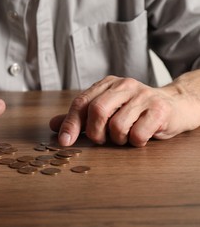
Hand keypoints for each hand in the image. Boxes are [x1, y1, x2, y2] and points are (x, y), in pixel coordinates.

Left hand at [50, 73, 199, 146]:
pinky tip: (140, 136)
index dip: (71, 124)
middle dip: (95, 133)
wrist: (175, 106)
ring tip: (125, 136)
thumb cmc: (135, 111)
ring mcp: (143, 95)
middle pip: (97, 111)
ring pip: (117, 125)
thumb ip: (80, 117)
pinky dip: (135, 142)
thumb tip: (53, 125)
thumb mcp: (106, 111)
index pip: (81, 102)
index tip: (64, 142)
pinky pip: (137, 134)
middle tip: (101, 140)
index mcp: (107, 84)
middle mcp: (124, 85)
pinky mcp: (159, 109)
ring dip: (118, 139)